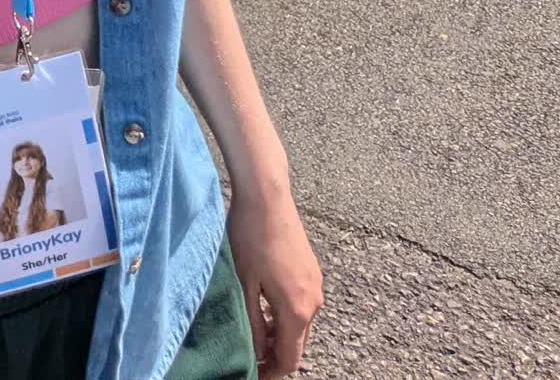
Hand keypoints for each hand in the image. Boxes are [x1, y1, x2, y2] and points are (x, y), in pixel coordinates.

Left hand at [228, 183, 322, 376]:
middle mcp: (313, 302)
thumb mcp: (244, 284)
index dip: (271, 373)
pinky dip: (284, 317)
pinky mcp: (311, 272)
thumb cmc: (249, 237)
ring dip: (279, 336)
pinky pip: (301, 306)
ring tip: (252, 335)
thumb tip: (255, 352)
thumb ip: (251, 322)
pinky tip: (263, 309)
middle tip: (249, 359)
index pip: (289, 358)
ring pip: (299, 326)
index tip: (252, 375)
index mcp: (296, 310)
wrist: (267, 197)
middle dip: (275, 356)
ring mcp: (315, 286)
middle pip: (297, 345)